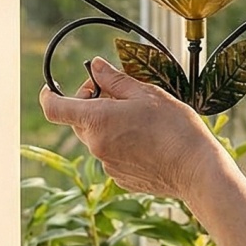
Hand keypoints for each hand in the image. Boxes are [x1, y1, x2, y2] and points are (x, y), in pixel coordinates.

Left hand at [39, 57, 223, 201]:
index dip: (49, 95)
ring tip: (140, 118)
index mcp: (97, 121)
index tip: (52, 88)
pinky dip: (121, 143)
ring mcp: (108, 165)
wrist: (196, 169)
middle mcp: (96, 146)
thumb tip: (97, 67)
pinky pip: (112, 155)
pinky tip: (147, 139)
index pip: (55, 108)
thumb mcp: (145, 93)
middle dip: (92, 104)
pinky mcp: (121, 178)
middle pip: (79, 120)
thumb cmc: (175, 128)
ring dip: (109, 124)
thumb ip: (115, 80)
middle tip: (118, 93)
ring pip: (97, 137)